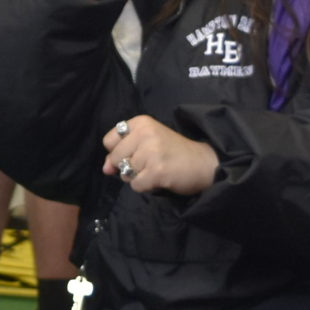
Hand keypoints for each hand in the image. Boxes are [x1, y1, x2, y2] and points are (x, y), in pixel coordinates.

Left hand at [101, 114, 218, 196]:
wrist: (205, 163)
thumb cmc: (174, 152)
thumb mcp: (147, 143)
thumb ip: (122, 152)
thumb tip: (105, 169)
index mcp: (141, 122)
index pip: (109, 141)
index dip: (118, 152)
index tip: (136, 153)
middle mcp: (145, 133)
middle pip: (114, 158)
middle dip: (128, 167)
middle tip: (150, 163)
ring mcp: (151, 152)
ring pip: (125, 174)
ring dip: (138, 177)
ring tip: (157, 170)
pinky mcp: (157, 170)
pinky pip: (136, 186)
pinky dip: (146, 187)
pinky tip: (160, 178)